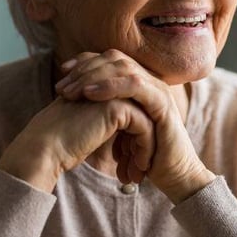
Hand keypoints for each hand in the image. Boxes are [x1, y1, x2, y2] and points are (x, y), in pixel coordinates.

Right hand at [0, 96, 154, 193]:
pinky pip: (144, 127)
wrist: (45, 148)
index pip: (134, 111)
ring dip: (147, 148)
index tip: (134, 163)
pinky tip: (140, 167)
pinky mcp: (118, 106)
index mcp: (104, 87)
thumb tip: (130, 141)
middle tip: (141, 170)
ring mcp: (114, 93)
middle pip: (143, 114)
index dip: (136, 139)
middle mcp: (110, 86)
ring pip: (147, 120)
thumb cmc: (63, 144)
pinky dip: (145, 148)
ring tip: (141, 172)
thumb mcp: (93, 129)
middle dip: (145, 144)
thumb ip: (110, 125)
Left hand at [55, 50, 215, 202]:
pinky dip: (110, 86)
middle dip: (84, 69)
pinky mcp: (162, 103)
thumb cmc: (146, 158)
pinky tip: (90, 94)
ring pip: (124, 67)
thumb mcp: (119, 133)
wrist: (175, 178)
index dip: (85, 62)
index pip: (110, 60)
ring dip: (93, 76)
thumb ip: (105, 116)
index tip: (62, 74)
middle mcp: (150, 82)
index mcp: (139, 85)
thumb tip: (75, 110)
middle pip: (114, 58)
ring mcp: (158, 90)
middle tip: (61, 88)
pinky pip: (135, 85)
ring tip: (71, 92)